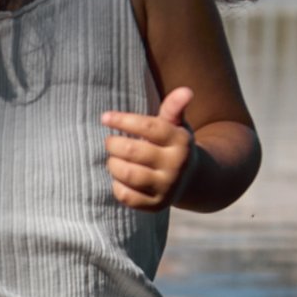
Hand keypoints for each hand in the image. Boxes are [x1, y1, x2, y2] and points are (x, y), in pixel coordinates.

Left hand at [102, 86, 194, 210]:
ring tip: (113, 159)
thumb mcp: (176, 125)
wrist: (192, 179)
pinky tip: (119, 178)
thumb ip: (174, 107)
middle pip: (133, 151)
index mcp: (181, 141)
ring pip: (128, 174)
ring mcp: (167, 187)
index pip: (149, 127)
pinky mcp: (157, 205)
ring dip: (113, 164)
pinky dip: (117, 185)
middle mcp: (176, 165)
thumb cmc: (173, 144)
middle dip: (114, 144)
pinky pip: (127, 196)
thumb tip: (186, 90)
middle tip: (110, 142)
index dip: (124, 120)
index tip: (105, 117)